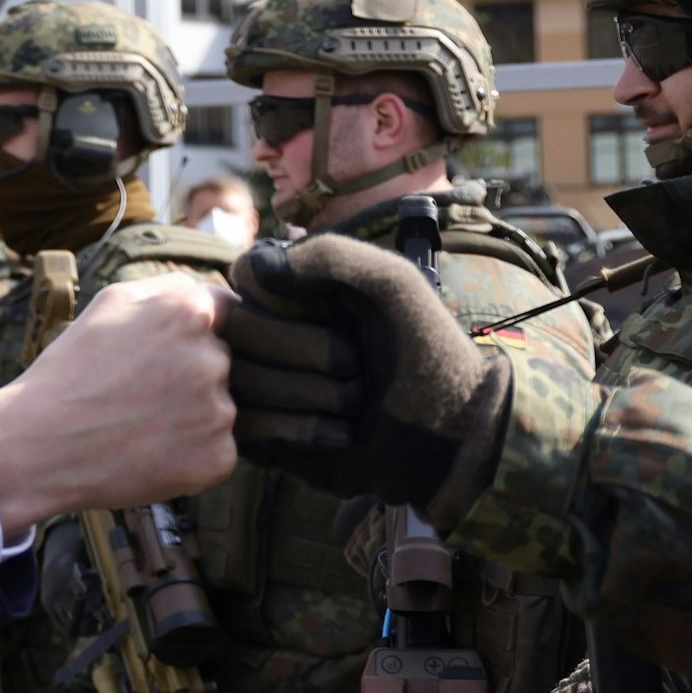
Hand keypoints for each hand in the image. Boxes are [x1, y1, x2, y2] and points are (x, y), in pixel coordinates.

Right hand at [0, 273, 237, 538]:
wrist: (39, 445)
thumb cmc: (71, 370)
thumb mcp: (113, 301)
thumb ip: (171, 287)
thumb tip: (212, 293)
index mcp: (191, 311)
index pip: (229, 313)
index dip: (199, 333)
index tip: (171, 352)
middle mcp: (214, 358)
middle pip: (226, 360)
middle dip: (195, 372)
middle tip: (146, 391)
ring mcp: (219, 412)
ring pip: (221, 406)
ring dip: (194, 414)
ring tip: (142, 422)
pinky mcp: (218, 458)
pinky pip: (218, 449)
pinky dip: (193, 453)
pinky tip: (152, 450)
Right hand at [221, 235, 508, 527]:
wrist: (451, 435)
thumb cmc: (427, 351)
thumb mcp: (392, 284)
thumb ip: (329, 256)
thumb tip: (247, 271)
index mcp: (296, 291)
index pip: (247, 279)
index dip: (291, 301)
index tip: (338, 315)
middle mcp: (272, 334)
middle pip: (240, 330)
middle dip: (307, 351)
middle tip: (358, 366)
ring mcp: (265, 386)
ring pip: (241, 380)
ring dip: (312, 394)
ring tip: (357, 402)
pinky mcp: (266, 436)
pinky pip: (247, 428)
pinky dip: (302, 430)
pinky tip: (343, 433)